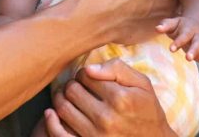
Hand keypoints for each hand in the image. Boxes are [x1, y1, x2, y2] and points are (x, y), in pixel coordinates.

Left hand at [43, 60, 175, 136]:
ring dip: (60, 99)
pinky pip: (59, 134)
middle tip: (76, 86)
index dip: (83, 73)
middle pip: (72, 91)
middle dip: (71, 85)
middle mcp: (106, 118)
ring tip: (66, 97)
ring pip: (63, 109)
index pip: (86, 76)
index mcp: (120, 98)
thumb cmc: (148, 111)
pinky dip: (51, 122)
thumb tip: (89, 68)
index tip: (86, 77)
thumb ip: (118, 70)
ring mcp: (95, 136)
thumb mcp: (143, 85)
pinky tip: (51, 114)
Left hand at [156, 16, 198, 77]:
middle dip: (194, 50)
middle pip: (198, 42)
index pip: (184, 35)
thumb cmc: (181, 27)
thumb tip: (157, 28)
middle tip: (188, 58)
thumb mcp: (174, 24)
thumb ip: (166, 25)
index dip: (178, 42)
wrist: (197, 26)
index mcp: (190, 29)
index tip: (171, 49)